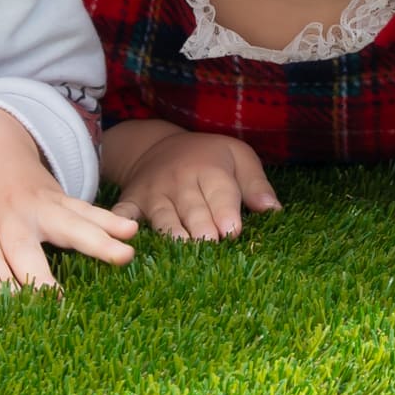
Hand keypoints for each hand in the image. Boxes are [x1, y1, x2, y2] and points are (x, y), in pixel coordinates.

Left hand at [0, 100, 139, 289]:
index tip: (4, 325)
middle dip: (38, 280)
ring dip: (96, 243)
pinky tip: (130, 231)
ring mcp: (35, 208)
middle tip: (57, 303)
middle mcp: (5, 221)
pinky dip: (107, 220)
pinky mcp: (57, 199)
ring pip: (67, 227)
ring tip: (125, 256)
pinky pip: (84, 209)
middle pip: (22, 253)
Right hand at [113, 123, 281, 241]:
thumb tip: (273, 210)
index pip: (220, 193)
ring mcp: (154, 193)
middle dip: (201, 227)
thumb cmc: (209, 157)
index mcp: (210, 170)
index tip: (232, 231)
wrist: (158, 145)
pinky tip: (121, 236)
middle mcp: (181, 182)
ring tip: (180, 249)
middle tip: (209, 245)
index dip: (225, 212)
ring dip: (171, 233)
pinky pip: (124, 213)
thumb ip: (255, 184)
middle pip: (193, 209)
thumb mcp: (238, 156)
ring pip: (163, 217)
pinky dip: (121, 224)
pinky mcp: (132, 201)